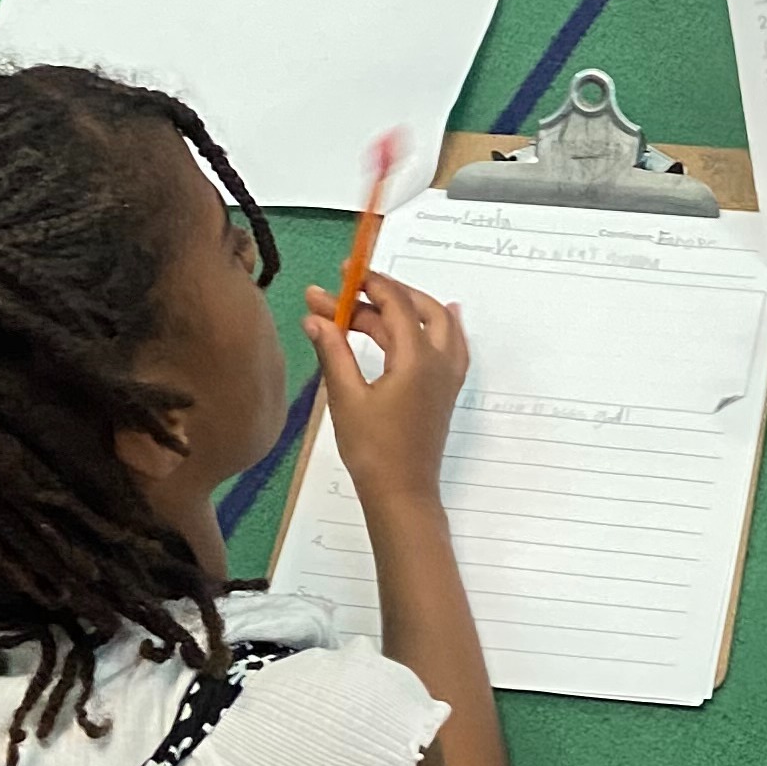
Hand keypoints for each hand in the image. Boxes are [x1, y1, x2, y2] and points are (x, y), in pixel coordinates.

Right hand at [302, 272, 467, 507]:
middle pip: (417, 310)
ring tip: (370, 302)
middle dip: (384, 295)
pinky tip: (445, 313)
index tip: (342, 272)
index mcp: (418, 358)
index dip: (369, 284)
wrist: (402, 493)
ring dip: (406, 309)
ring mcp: (448, 376)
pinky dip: (439, 325)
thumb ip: (333, 352)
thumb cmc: (372, 449)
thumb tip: (315, 317)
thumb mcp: (346, 397)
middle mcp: (441, 361)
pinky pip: (451, 344)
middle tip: (348, 289)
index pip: (396, 304)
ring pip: (437, 325)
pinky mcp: (446, 390)